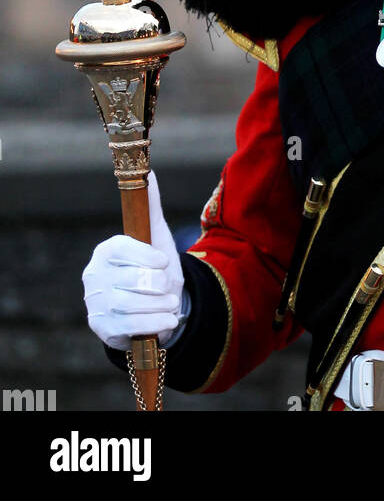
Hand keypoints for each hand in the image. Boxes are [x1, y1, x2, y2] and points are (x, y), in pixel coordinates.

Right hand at [82, 171, 186, 349]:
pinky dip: (156, 325)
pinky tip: (168, 321)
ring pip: (131, 305)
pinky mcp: (102, 328)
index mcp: (106, 251)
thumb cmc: (154, 267)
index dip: (145, 256)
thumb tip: (150, 173)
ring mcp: (95, 303)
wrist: (153, 308)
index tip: (164, 261)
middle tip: (168, 286)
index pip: (121, 249)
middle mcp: (94, 276)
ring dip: (160, 306)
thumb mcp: (156, 237)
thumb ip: (151, 207)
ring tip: (171, 304)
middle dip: (158, 285)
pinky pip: (131, 327)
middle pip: (130, 279)